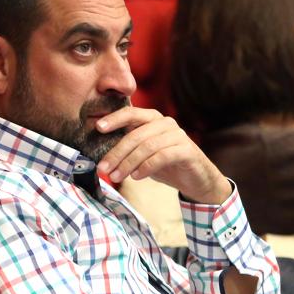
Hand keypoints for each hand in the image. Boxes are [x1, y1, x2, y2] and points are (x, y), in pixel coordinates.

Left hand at [95, 107, 230, 203]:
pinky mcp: (187, 150)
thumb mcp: (143, 155)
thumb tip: (101, 157)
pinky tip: (136, 177)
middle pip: (135, 135)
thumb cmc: (166, 165)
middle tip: (103, 168)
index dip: (114, 119)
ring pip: (147, 146)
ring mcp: (178, 135)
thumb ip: (128, 149)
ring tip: (116, 177)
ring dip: (128, 163)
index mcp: (153, 119)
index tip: (98, 128)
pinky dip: (146, 167)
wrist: (196, 180)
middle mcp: (165, 123)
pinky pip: (162, 156)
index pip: (131, 113)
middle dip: (116, 153)